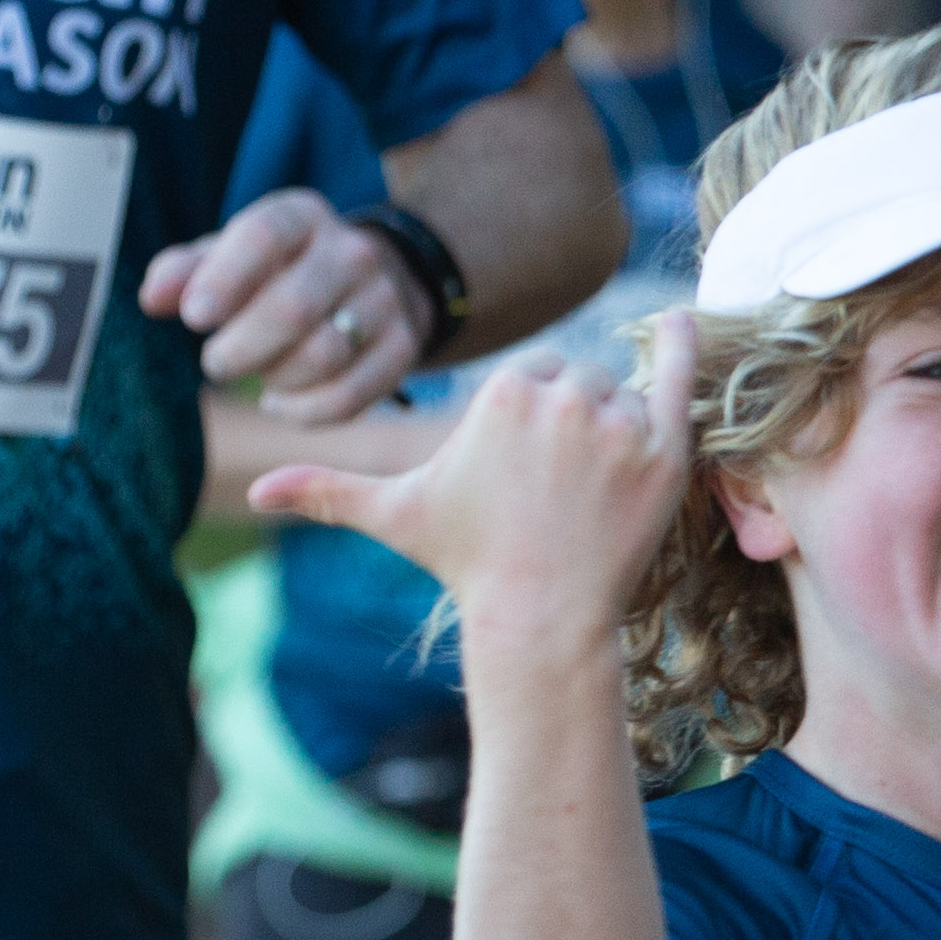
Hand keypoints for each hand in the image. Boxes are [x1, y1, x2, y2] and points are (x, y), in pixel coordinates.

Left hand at [137, 188, 429, 422]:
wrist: (372, 282)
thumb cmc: (277, 272)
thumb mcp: (231, 256)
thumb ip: (186, 272)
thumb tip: (153, 298)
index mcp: (302, 217)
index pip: (265, 237)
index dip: (225, 279)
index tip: (194, 318)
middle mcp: (352, 252)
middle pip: (294, 308)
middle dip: (242, 347)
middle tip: (216, 362)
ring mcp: (384, 300)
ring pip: (323, 356)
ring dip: (275, 378)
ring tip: (260, 375)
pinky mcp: (402, 348)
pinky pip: (349, 397)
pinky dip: (303, 411)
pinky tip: (281, 402)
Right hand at [254, 311, 702, 652]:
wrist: (540, 616)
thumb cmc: (467, 562)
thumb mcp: (396, 515)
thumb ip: (329, 489)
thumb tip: (254, 488)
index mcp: (504, 389)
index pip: (535, 375)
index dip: (533, 418)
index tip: (525, 469)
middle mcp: (563, 394)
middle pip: (581, 380)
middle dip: (573, 422)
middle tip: (557, 490)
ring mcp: (619, 421)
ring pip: (623, 397)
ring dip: (614, 429)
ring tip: (589, 492)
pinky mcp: (665, 450)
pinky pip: (682, 382)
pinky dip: (685, 351)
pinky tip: (685, 323)